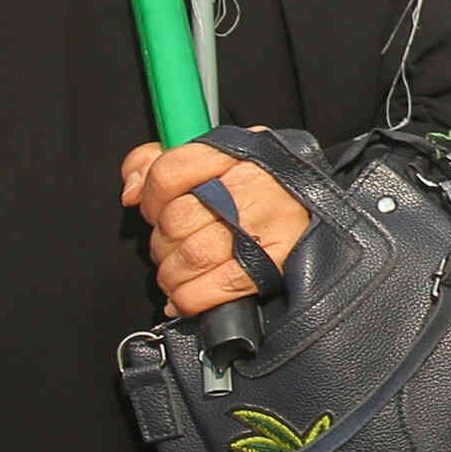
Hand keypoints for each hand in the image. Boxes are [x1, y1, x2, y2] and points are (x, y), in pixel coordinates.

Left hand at [117, 139, 317, 315]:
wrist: (320, 212)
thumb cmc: (261, 189)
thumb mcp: (219, 159)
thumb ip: (162, 162)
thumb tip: (131, 191)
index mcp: (238, 153)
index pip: (170, 171)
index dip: (150, 197)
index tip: (153, 209)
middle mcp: (255, 186)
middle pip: (176, 219)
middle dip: (162, 241)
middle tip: (172, 246)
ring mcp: (267, 227)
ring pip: (191, 256)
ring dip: (172, 273)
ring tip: (179, 272)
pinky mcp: (274, 266)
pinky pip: (211, 289)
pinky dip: (189, 298)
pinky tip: (189, 293)